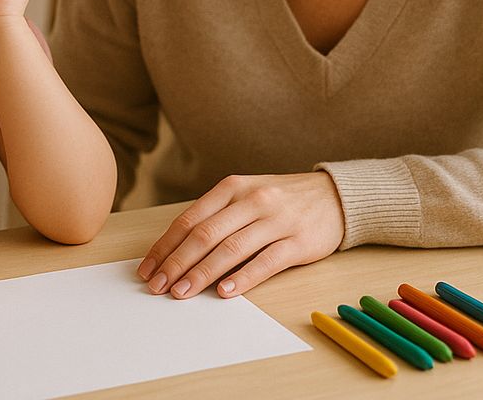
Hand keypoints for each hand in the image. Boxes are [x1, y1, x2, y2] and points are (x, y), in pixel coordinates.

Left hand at [137, 172, 344, 299]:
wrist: (334, 196)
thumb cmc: (281, 200)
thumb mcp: (246, 196)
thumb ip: (217, 217)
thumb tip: (178, 251)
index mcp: (233, 188)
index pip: (190, 219)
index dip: (166, 246)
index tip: (148, 268)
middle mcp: (251, 200)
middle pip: (205, 235)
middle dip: (176, 263)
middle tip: (156, 286)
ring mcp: (275, 220)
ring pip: (230, 249)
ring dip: (202, 274)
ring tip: (181, 293)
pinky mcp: (298, 241)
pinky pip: (265, 261)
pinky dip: (243, 278)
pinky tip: (225, 292)